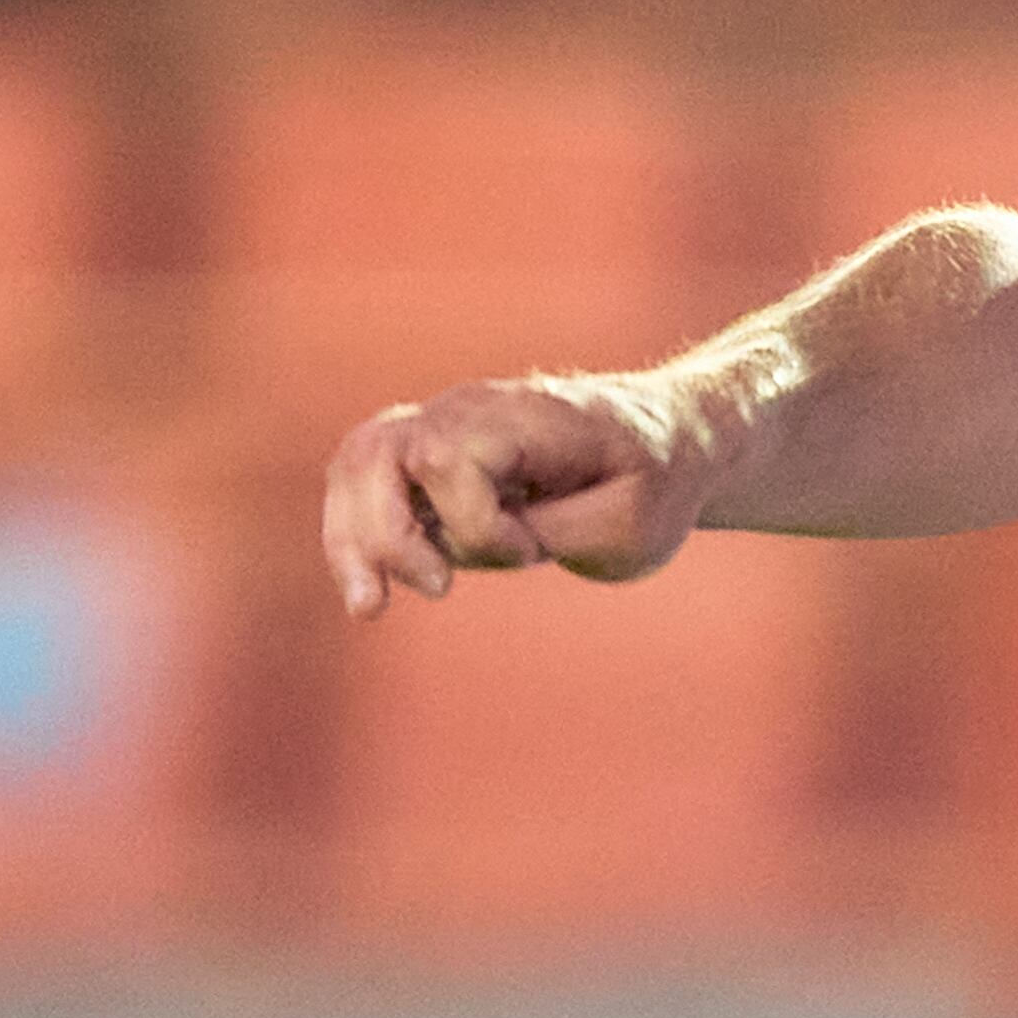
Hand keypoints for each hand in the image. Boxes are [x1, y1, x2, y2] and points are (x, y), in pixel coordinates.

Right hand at [319, 372, 710, 616]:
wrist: (667, 442)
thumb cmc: (654, 484)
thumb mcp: (634, 524)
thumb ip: (552, 531)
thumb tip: (461, 544)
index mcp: (528, 416)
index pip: (451, 460)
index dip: (477, 524)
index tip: (533, 553)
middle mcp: (473, 409)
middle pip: (379, 452)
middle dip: (385, 535)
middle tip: (437, 592)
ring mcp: (445, 425)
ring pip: (357, 462)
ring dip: (351, 538)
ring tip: (370, 608)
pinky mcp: (431, 455)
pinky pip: (364, 479)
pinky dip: (356, 533)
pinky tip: (372, 590)